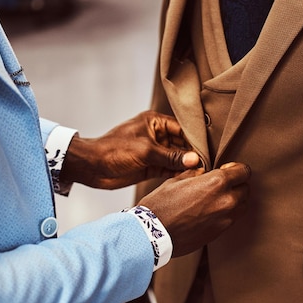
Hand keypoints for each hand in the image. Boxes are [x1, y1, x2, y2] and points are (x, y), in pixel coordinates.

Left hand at [59, 111, 199, 189]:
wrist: (92, 167)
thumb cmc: (114, 150)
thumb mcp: (145, 151)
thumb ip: (171, 156)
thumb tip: (194, 160)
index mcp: (154, 122)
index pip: (181, 129)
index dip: (195, 139)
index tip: (210, 149)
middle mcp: (156, 135)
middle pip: (180, 144)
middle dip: (192, 154)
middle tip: (209, 164)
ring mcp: (153, 152)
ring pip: (175, 158)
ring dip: (185, 165)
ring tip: (202, 173)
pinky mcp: (149, 166)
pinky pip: (167, 169)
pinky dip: (176, 174)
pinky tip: (189, 179)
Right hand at [138, 162, 250, 255]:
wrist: (152, 234)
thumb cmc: (160, 205)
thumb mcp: (176, 181)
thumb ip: (195, 174)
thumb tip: (203, 171)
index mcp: (216, 183)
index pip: (243, 171)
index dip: (236, 168)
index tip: (226, 169)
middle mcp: (226, 201)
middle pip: (246, 189)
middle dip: (237, 184)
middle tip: (221, 184)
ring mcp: (225, 219)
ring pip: (242, 205)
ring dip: (234, 199)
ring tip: (217, 198)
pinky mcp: (219, 232)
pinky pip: (231, 219)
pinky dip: (226, 213)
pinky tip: (209, 211)